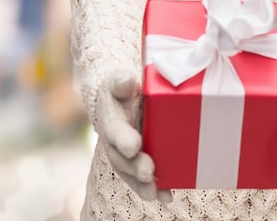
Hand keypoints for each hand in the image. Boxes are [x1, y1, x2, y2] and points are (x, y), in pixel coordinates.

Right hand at [96, 68, 171, 202]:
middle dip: (135, 166)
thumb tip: (127, 81)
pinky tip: (167, 196)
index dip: (123, 139)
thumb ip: (121, 81)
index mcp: (110, 118)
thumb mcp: (119, 80)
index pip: (114, 130)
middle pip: (121, 158)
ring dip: (142, 185)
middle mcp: (114, 141)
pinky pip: (143, 178)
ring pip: (130, 172)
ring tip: (156, 192)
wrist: (117, 99)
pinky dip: (155, 188)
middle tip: (148, 172)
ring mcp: (125, 154)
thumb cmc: (122, 89)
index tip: (134, 146)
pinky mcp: (137, 161)